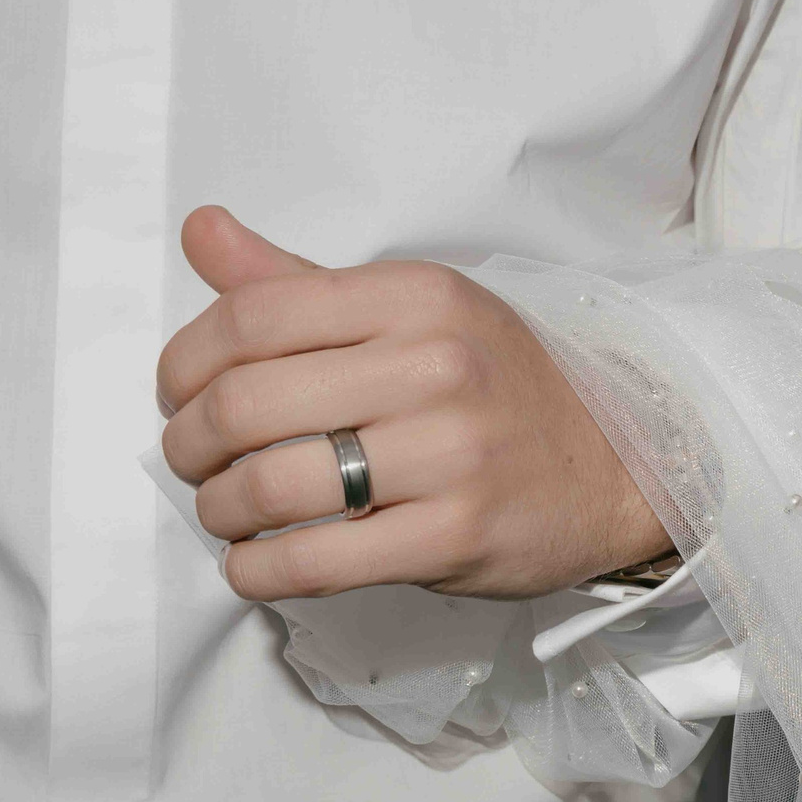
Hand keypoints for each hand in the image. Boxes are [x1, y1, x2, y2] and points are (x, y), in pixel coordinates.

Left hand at [156, 206, 670, 601]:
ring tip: (229, 512)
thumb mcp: (415, 313)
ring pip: (270, 487)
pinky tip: (255, 563)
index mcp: (418, 297)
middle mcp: (436, 366)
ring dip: (220, 510)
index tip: (181, 394)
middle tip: (194, 462)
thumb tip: (202, 231)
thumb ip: (301, 283)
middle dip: (189, 444)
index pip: (250, 317)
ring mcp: (450, 454)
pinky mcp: (456, 535)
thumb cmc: (501, 388)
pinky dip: (259, 570)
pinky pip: (317, 562)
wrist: (620, 465)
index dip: (185, 363)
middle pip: (245, 404)